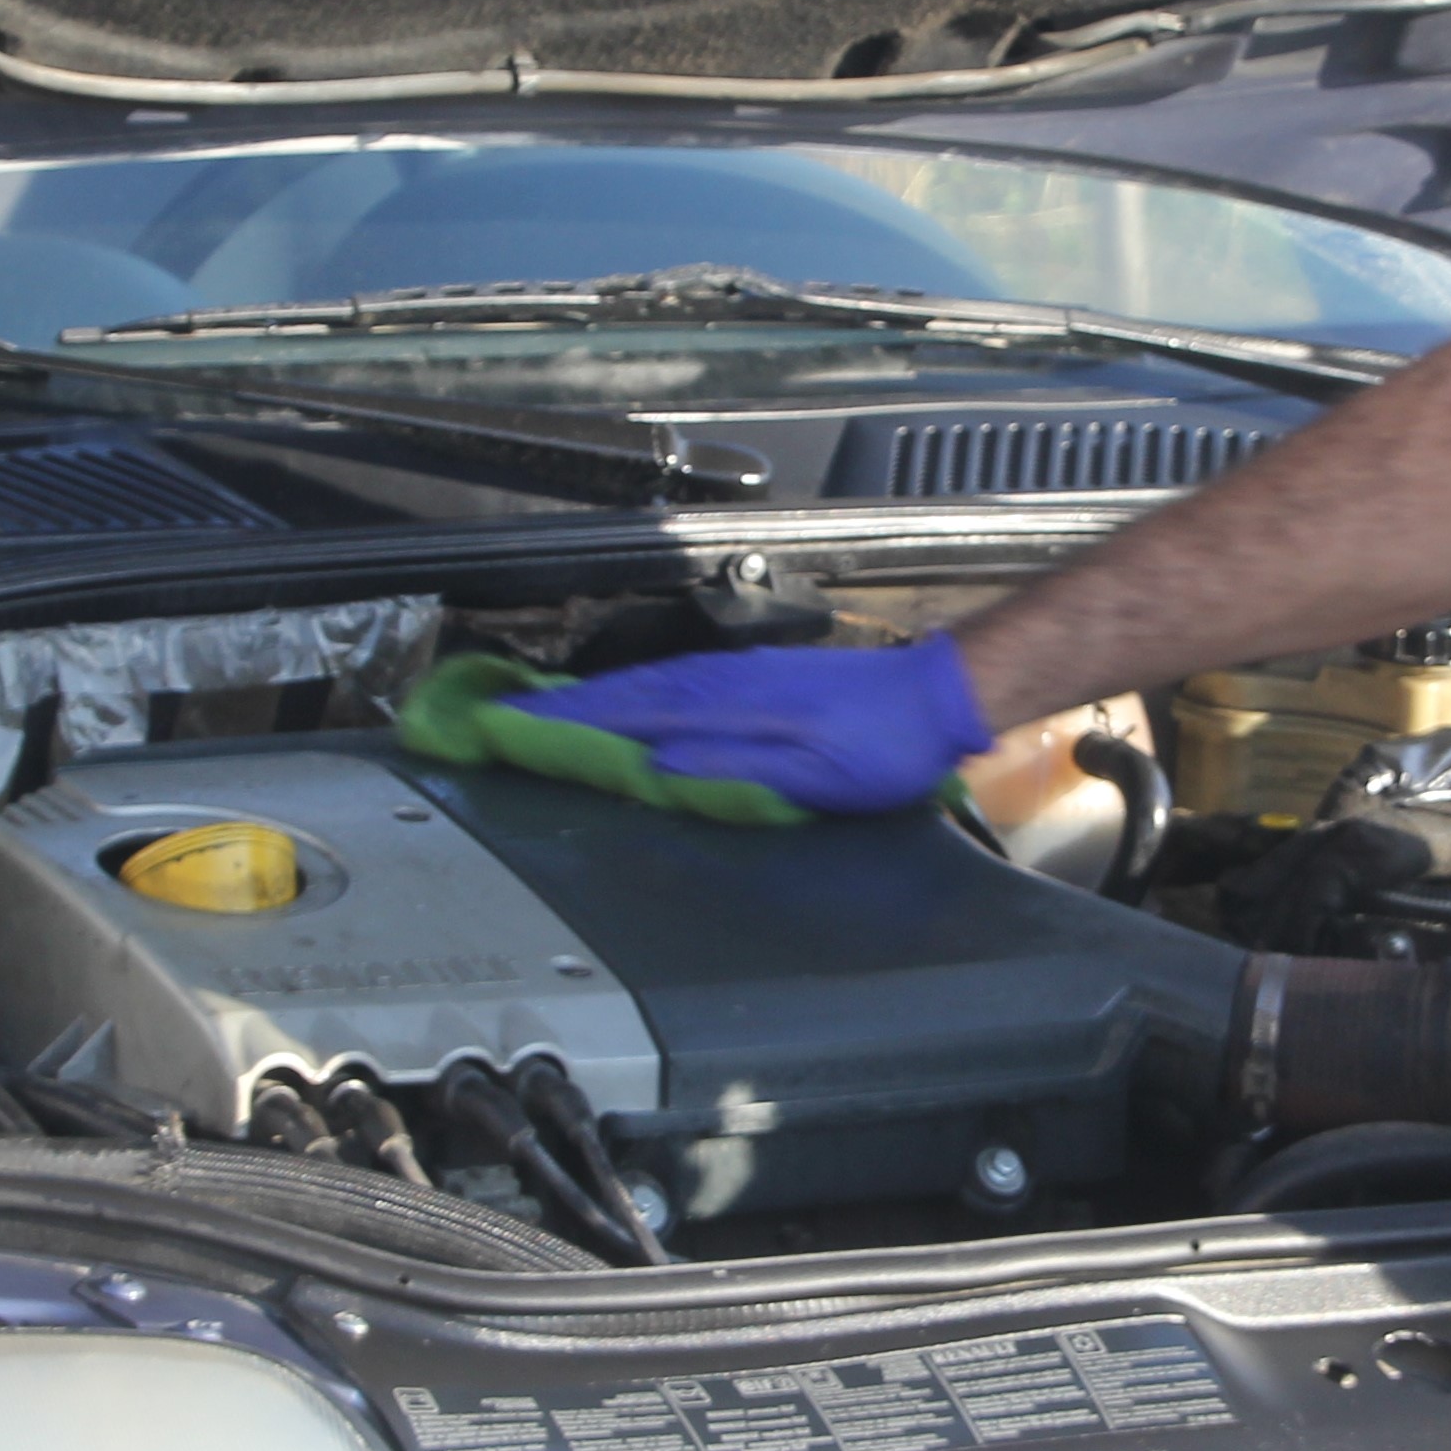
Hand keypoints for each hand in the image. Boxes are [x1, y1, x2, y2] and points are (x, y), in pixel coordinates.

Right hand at [544, 636, 992, 815]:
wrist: (937, 698)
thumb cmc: (884, 747)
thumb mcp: (813, 776)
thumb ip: (734, 769)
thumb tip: (659, 767)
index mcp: (733, 706)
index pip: (633, 712)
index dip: (572, 723)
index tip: (517, 727)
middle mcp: (731, 680)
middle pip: (633, 691)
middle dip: (570, 706)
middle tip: (513, 717)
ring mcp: (746, 673)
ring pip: (655, 682)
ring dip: (602, 697)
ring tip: (556, 711)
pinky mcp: (764, 676)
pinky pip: (683, 679)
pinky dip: (643, 691)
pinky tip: (637, 702)